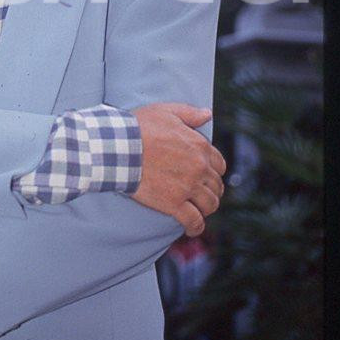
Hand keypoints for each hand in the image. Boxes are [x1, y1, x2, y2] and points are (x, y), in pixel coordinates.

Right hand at [130, 102, 225, 236]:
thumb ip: (190, 113)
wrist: (119, 147)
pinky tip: (193, 228)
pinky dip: (196, 226)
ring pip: (210, 204)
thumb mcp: (166, 111)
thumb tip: (208, 114)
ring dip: (207, 208)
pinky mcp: (174, 203)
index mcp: (200, 146)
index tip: (206, 175)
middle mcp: (199, 168)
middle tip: (202, 193)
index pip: (219, 164)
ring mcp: (188, 187)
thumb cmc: (139, 126)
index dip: (214, 171)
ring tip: (199, 209)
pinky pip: (193, 220)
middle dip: (211, 190)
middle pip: (216, 185)